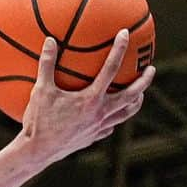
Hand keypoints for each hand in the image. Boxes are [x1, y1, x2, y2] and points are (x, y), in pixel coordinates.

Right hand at [18, 30, 154, 167]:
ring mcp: (98, 128)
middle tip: (150, 69)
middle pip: (131, 96)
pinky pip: (109, 128)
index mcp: (91, 99)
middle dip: (144, 81)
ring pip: (125, 114)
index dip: (119, 49)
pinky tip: (111, 116)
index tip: (125, 34)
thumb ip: (46, 64)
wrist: (36, 152)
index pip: (111, 69)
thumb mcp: (41, 90)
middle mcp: (100, 113)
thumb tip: (49, 40)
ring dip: (135, 102)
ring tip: (139, 94)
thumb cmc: (37, 121)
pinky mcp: (91, 139)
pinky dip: (114, 119)